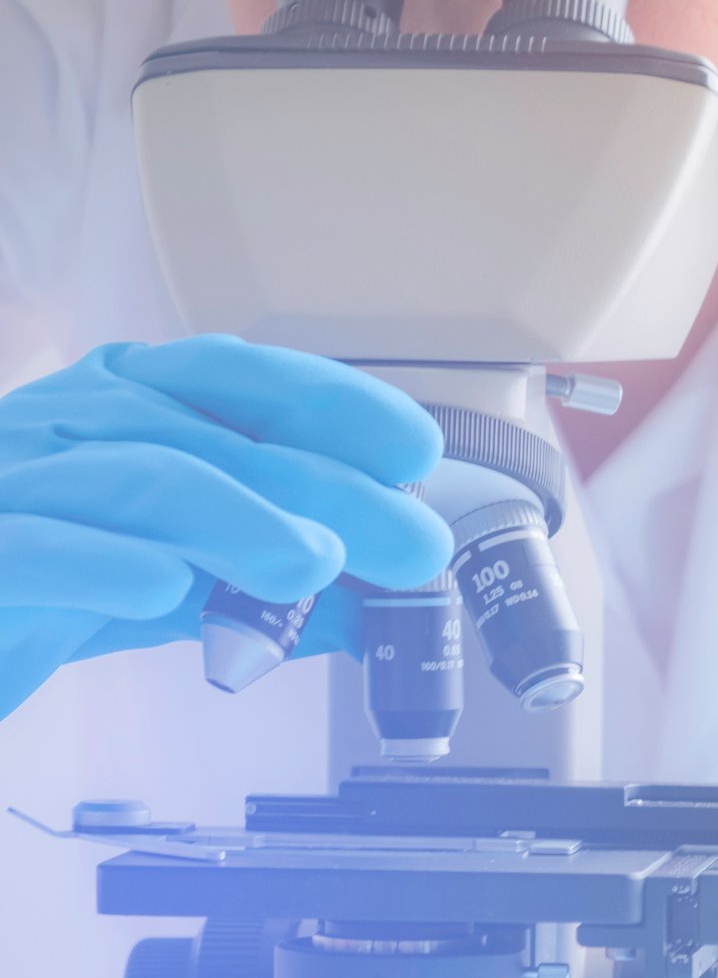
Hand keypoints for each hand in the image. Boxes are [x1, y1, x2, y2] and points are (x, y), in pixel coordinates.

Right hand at [0, 335, 450, 719]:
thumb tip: (386, 603)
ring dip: (241, 519)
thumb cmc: (42, 574)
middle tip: (414, 546)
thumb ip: (261, 579)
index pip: (244, 375)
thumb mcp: (165, 570)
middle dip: (332, 491)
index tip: (416, 451)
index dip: (336, 404)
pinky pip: (36, 546)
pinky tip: (163, 591)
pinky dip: (103, 565)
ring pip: (142, 477)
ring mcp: (12, 477)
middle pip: (221, 437)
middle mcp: (69, 416)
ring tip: (315, 565)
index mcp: (125, 396)